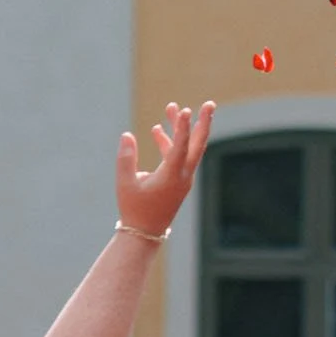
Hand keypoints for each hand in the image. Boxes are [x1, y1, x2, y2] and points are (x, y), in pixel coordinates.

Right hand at [117, 102, 214, 238]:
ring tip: (171, 107)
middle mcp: (183, 176)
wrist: (145, 232)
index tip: (185, 110)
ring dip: (181, 128)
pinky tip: (156, 129)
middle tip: (210, 104)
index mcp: (172, 177)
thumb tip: (127, 135)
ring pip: (187, 148)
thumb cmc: (134, 208)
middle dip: (203, 123)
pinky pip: (178, 156)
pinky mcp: (178, 180)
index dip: (182, 128)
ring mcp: (183, 178)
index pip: (180, 148)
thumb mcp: (125, 183)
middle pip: (197, 145)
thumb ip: (126, 158)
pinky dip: (170, 142)